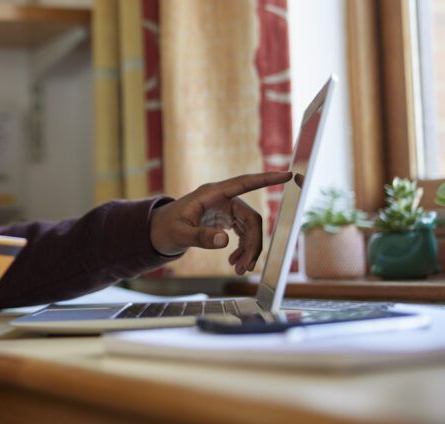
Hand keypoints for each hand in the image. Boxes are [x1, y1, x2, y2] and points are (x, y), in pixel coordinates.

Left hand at [149, 171, 291, 274]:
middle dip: (253, 244)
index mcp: (212, 194)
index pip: (244, 183)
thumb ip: (200, 237)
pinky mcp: (225, 219)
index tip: (287, 175)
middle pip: (251, 218)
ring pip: (249, 228)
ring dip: (249, 249)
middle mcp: (222, 198)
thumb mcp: (179, 235)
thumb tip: (225, 240)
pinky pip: (243, 232)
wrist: (157, 232)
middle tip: (245, 268)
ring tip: (239, 270)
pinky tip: (234, 261)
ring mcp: (224, 208)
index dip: (266, 179)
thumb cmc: (165, 229)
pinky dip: (243, 248)